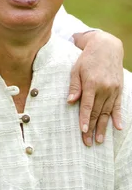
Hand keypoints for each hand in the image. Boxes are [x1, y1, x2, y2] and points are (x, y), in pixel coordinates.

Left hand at [68, 30, 123, 145]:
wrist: (106, 47)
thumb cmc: (87, 58)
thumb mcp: (76, 69)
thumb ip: (74, 86)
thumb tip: (70, 102)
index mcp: (91, 83)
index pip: (87, 105)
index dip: (84, 119)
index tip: (83, 131)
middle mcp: (104, 88)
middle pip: (97, 112)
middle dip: (92, 128)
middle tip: (88, 142)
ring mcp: (113, 89)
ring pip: (107, 112)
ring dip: (103, 127)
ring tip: (99, 140)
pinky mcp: (119, 90)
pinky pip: (118, 106)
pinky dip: (118, 117)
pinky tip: (117, 128)